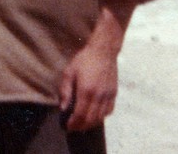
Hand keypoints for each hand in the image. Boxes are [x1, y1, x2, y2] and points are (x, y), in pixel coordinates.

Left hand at [58, 0, 133, 131]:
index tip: (67, 127)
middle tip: (73, 127)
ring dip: (91, 124)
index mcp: (86, 91)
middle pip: (91, 120)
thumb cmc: (84, 59)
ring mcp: (108, 96)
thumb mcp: (69, 72)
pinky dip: (101, 117)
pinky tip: (94, 116)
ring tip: (82, 124)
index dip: (73, 124)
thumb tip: (63, 108)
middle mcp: (99, 96)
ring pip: (100, 118)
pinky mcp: (114, 94)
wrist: (104, 51)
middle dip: (81, 126)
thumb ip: (65, 91)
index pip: (80, 115)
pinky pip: (109, 111)